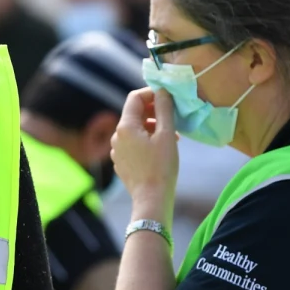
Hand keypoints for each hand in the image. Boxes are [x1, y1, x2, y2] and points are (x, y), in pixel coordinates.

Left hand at [111, 88, 178, 218]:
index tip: (168, 98)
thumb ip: (164, 109)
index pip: (135, 98)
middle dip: (154, 112)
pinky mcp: (121, 162)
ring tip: (172, 136)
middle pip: (134, 114)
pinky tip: (162, 149)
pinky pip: (133, 143)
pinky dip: (147, 140)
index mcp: (125, 127)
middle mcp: (116, 136)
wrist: (151, 199)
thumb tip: (162, 91)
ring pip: (135, 129)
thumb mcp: (166, 134)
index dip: (152, 94)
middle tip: (173, 118)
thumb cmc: (161, 166)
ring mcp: (117, 150)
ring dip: (153, 127)